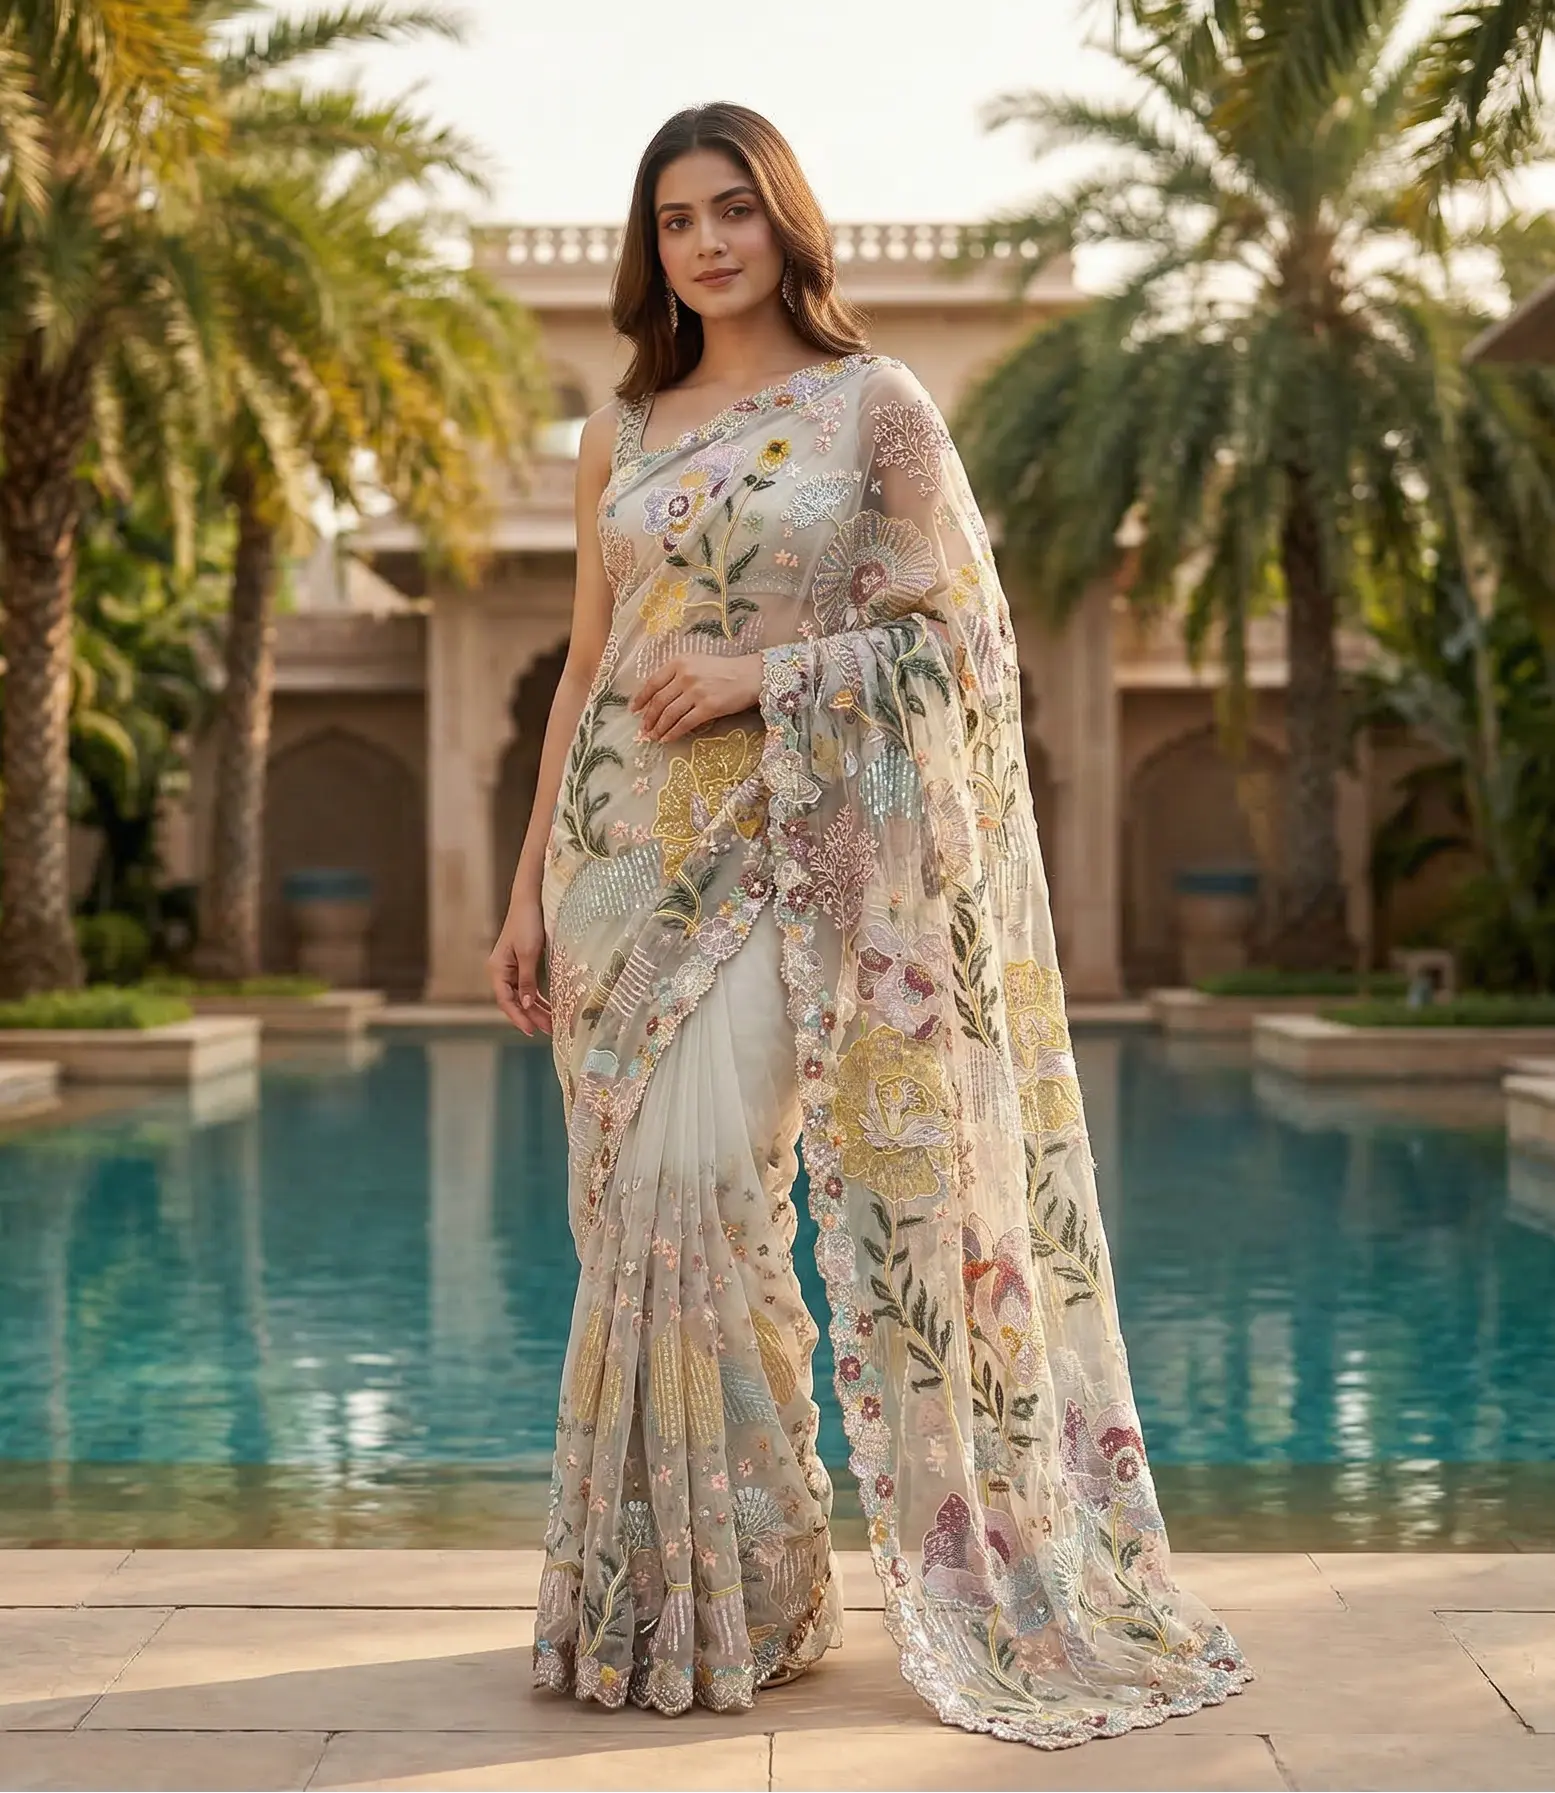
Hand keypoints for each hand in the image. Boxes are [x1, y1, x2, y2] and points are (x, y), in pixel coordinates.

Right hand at [486, 894, 551, 1034]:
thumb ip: (527, 981)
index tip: (532, 1031)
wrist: (530, 899)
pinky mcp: (522, 963)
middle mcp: (501, 971)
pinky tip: (550, 1006)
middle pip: (515, 1001)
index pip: (506, 1001)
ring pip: (523, 995)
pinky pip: (528, 986)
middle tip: (550, 1030)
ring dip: (537, 1009)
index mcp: (497, 969)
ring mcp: (511, 968)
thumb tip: (527, 1005)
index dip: (519, 1017)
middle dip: (532, 1016)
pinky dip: (538, 997)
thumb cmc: (527, 923)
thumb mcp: (529, 953)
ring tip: (553, 1023)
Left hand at [630, 652, 762, 742]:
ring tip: (653, 737)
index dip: (641, 698)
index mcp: (679, 662)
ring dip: (659, 728)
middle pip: (659, 701)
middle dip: (648, 718)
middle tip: (644, 729)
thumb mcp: (697, 663)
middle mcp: (685, 676)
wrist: (750, 675)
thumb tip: (658, 696)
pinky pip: (685, 723)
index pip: (653, 682)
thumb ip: (678, 675)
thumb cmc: (724, 670)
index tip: (634, 710)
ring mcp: (696, 692)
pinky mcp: (708, 707)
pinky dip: (673, 733)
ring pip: (669, 714)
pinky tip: (667, 738)